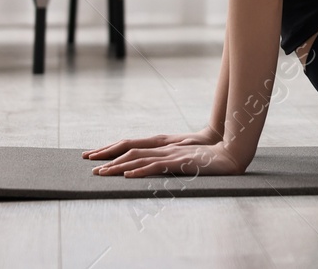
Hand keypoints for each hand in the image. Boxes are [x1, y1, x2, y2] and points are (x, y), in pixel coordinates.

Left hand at [83, 129, 219, 161]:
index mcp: (163, 143)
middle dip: (107, 154)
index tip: (93, 154)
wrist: (230, 153)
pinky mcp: (180, 163)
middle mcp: (163, 146)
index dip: (111, 148)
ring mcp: (171, 154)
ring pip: (138, 158)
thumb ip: (166, 157)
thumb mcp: (182, 155)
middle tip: (88, 161)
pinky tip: (129, 175)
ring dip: (117, 166)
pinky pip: (156, 166)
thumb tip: (147, 163)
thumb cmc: (208, 155)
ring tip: (101, 173)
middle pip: (129, 148)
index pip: (131, 144)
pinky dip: (141, 171)